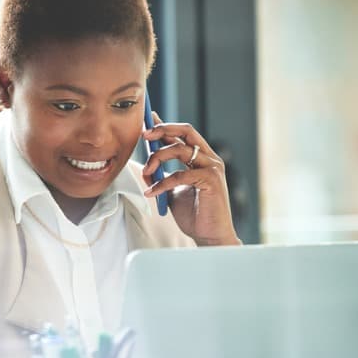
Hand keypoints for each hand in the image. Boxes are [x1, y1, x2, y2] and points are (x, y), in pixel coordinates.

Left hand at [142, 112, 240, 246]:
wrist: (210, 236)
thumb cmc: (194, 215)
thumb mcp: (172, 192)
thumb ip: (161, 177)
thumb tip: (146, 167)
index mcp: (201, 158)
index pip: (182, 134)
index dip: (164, 125)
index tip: (147, 120)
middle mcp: (209, 158)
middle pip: (186, 131)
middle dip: (163, 129)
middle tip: (144, 135)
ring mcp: (212, 167)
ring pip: (180, 149)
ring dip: (157, 157)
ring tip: (146, 172)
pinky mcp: (211, 179)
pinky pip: (180, 174)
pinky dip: (162, 183)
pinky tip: (152, 192)